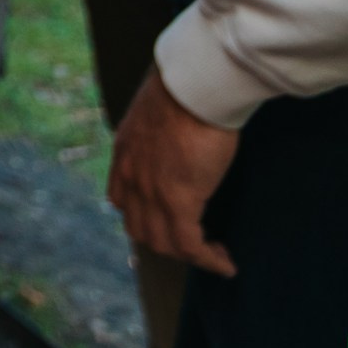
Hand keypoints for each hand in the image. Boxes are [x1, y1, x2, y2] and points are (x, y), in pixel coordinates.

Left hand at [107, 67, 240, 277]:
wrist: (193, 84)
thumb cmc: (187, 87)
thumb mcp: (160, 109)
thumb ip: (161, 128)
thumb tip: (179, 128)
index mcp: (124, 152)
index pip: (121, 200)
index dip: (143, 216)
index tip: (167, 221)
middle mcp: (130, 176)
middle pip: (139, 228)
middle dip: (165, 241)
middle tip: (196, 242)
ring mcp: (150, 191)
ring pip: (162, 243)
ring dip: (187, 254)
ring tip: (213, 253)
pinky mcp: (179, 200)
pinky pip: (190, 245)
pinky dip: (208, 260)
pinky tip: (226, 264)